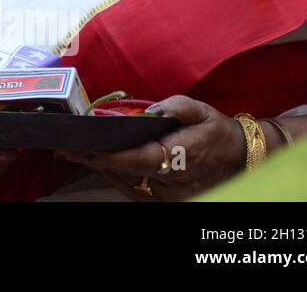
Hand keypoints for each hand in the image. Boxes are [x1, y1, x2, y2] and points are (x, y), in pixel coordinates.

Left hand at [55, 95, 246, 200]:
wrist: (242, 158)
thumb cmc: (217, 130)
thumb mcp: (200, 109)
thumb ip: (174, 106)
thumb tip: (149, 110)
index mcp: (181, 156)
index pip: (138, 159)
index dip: (109, 156)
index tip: (84, 148)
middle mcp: (174, 181)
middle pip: (126, 172)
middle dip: (94, 159)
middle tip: (64, 148)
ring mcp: (171, 195)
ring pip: (128, 183)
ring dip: (102, 168)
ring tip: (74, 154)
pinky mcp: (169, 200)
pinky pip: (137, 190)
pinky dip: (117, 177)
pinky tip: (100, 165)